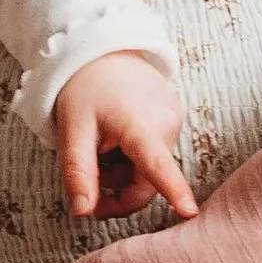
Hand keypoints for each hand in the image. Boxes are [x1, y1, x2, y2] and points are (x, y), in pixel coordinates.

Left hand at [51, 50, 194, 221]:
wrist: (101, 49)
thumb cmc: (85, 88)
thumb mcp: (72, 131)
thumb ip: (78, 174)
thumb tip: (82, 212)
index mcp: (140, 125)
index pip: (158, 166)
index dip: (174, 192)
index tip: (190, 212)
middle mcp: (167, 123)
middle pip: (147, 183)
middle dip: (116, 190)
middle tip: (89, 179)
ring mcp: (174, 121)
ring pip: (148, 171)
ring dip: (122, 172)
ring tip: (102, 146)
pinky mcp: (174, 119)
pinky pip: (154, 154)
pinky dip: (132, 157)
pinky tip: (117, 137)